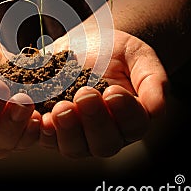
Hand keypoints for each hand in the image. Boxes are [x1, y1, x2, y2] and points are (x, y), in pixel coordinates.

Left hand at [39, 29, 167, 157]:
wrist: (85, 43)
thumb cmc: (116, 51)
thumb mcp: (138, 55)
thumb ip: (152, 79)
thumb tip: (157, 108)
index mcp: (131, 117)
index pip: (133, 125)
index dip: (124, 112)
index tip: (113, 91)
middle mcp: (106, 132)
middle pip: (104, 144)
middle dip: (93, 122)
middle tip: (84, 95)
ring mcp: (77, 132)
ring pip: (73, 147)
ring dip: (66, 131)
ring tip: (60, 107)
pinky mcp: (51, 125)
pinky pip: (43, 136)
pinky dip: (36, 128)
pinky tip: (33, 112)